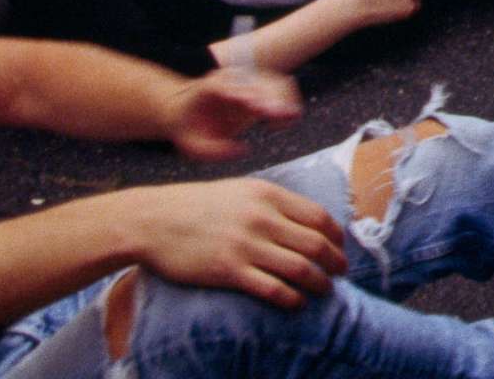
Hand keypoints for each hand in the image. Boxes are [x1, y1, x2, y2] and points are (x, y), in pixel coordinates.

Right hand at [126, 178, 345, 308]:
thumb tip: (302, 220)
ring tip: (325, 290)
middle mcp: (262, 218)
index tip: (340, 247)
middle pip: (316, 243)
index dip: (337, 235)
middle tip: (341, 272)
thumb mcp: (240, 190)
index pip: (318, 216)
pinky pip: (272, 288)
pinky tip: (297, 302)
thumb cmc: (196, 206)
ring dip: (319, 282)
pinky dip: (292, 298)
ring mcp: (246, 245)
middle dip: (335, 261)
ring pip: (300, 268)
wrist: (152, 220)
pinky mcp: (229, 271)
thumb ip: (271, 203)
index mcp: (268, 195)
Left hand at [163, 68, 303, 160]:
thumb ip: (213, 152)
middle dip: (273, 98)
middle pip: (260, 81)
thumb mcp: (192, 146)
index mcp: (212, 87)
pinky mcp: (258, 85)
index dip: (248, 96)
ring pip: (274, 82)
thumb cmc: (188, 129)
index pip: (234, 87)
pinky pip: (279, 86)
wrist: (184, 109)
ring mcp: (246, 79)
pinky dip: (287, 100)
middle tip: (283, 117)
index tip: (260, 109)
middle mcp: (232, 78)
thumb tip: (244, 150)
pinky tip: (287, 118)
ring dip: (284, 100)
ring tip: (290, 119)